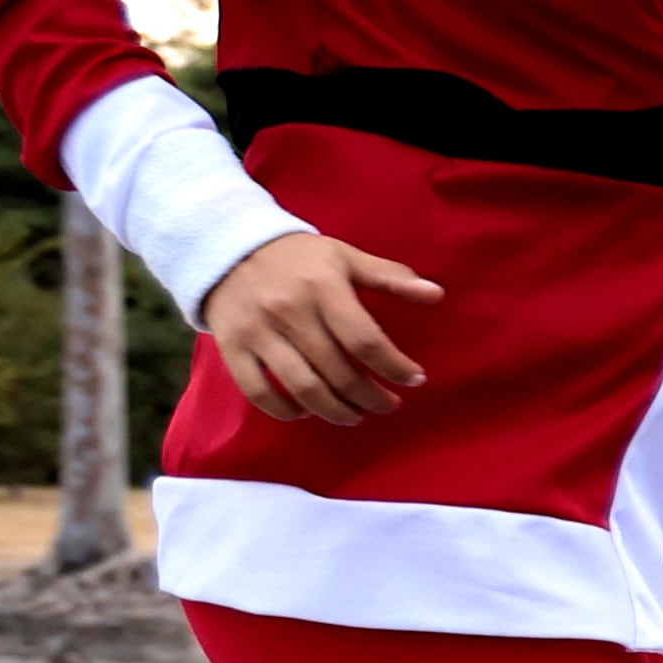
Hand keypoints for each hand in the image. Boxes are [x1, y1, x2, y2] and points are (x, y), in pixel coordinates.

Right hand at [206, 232, 441, 423]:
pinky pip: (259, 393)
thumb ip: (390, 277)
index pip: (365, 340)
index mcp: (322, 286)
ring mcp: (257, 332)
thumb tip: (436, 294)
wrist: (226, 247)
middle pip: (338, 371)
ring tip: (356, 415)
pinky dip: (286, 411)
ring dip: (336, 411)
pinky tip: (307, 411)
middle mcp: (289, 311)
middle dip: (371, 396)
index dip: (394, 366)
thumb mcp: (345, 256)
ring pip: (303, 388)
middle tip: (389, 404)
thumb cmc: (298, 257)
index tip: (415, 379)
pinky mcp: (232, 348)